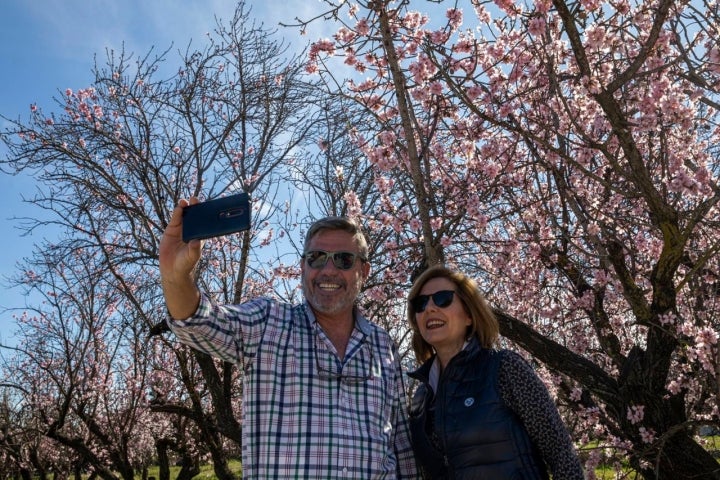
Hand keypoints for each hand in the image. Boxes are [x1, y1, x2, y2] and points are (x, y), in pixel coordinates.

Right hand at [159, 197, 201, 317]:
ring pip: (184, 215)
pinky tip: (178, 208)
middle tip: (195, 200)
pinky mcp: (171, 230)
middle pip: (194, 215)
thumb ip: (194, 249)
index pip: (204, 221)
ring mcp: (181, 229)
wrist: (172, 270)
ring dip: (185, 207)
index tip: (207, 206)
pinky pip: (175, 219)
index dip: (205, 213)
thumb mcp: (192, 256)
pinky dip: (176, 213)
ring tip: (185, 202)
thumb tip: (196, 241)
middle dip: (195, 207)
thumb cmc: (186, 263)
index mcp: (200, 234)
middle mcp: (191, 230)